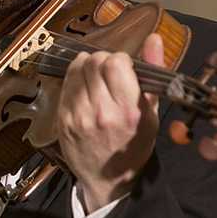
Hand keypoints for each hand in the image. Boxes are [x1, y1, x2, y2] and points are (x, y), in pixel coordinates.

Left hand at [57, 32, 163, 211]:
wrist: (108, 179)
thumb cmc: (134, 145)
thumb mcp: (152, 113)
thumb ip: (154, 74)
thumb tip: (154, 38)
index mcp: (129, 111)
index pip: (116, 63)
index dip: (121, 59)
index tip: (125, 69)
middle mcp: (102, 112)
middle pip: (95, 62)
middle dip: (103, 60)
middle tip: (109, 72)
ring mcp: (78, 115)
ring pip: (78, 68)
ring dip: (88, 67)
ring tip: (96, 79)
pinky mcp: (62, 118)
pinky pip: (66, 83)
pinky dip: (75, 78)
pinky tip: (84, 88)